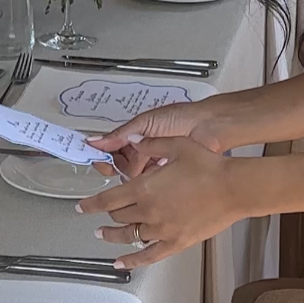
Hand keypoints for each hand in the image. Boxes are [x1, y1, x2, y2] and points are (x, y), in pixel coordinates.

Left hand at [76, 136, 246, 269]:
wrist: (233, 188)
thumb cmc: (209, 167)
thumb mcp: (177, 146)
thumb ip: (151, 144)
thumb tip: (133, 139)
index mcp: (144, 188)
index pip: (107, 199)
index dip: (90, 203)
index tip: (81, 206)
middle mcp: (148, 211)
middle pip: (118, 216)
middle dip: (106, 214)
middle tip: (100, 214)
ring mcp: (161, 229)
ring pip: (129, 236)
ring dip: (113, 235)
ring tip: (103, 235)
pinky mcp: (176, 242)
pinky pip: (148, 256)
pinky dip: (131, 261)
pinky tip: (119, 263)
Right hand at [87, 100, 236, 177]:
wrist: (209, 126)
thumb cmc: (181, 118)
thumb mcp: (145, 123)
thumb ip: (119, 134)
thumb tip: (94, 140)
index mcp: (136, 136)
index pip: (112, 150)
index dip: (104, 156)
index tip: (99, 159)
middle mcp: (144, 152)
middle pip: (120, 166)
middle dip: (118, 167)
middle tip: (124, 163)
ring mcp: (155, 165)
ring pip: (134, 178)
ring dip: (134, 175)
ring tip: (143, 167)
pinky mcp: (166, 177)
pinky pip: (150, 184)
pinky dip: (147, 183)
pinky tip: (149, 179)